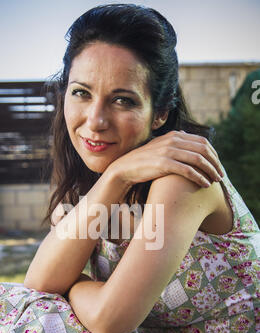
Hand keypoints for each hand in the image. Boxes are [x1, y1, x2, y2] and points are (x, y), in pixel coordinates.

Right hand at [108, 130, 223, 187]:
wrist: (124, 169)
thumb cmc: (144, 163)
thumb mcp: (161, 149)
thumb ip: (175, 145)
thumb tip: (190, 145)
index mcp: (174, 135)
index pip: (203, 141)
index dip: (214, 154)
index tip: (218, 166)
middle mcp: (173, 140)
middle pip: (203, 149)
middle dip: (215, 163)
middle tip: (221, 175)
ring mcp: (168, 151)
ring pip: (198, 159)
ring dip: (210, 171)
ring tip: (215, 181)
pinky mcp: (163, 164)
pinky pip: (188, 170)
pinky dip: (199, 177)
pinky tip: (204, 184)